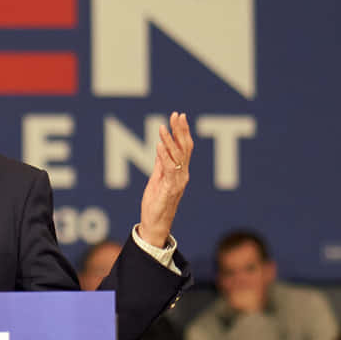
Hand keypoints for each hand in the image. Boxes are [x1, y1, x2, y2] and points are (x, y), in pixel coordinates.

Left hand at [136, 112, 192, 248]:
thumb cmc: (156, 204)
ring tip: (162, 127)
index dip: (182, 131)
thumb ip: (161, 164)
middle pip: (184, 148)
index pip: (184, 147)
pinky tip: (158, 145)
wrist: (155, 225)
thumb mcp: (157, 179)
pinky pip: (168, 169)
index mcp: (180, 172)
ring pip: (177, 156)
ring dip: (169, 140)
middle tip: (177, 114)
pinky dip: (163, 156)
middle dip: (180, 130)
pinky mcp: (170, 189)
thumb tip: (161, 146)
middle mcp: (183, 175)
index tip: (178, 115)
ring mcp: (178, 182)